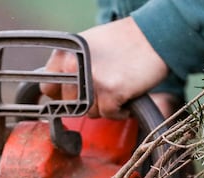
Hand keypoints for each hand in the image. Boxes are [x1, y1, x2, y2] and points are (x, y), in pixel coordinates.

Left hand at [41, 17, 168, 118]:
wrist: (154, 36)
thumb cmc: (124, 41)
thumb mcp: (88, 46)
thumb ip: (71, 65)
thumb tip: (57, 90)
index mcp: (65, 54)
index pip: (48, 89)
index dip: (63, 95)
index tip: (77, 95)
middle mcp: (74, 66)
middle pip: (71, 105)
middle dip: (88, 103)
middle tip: (104, 91)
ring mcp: (92, 80)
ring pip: (90, 112)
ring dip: (105, 107)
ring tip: (118, 90)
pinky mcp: (111, 92)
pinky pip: (109, 115)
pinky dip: (120, 111)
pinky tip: (127, 96)